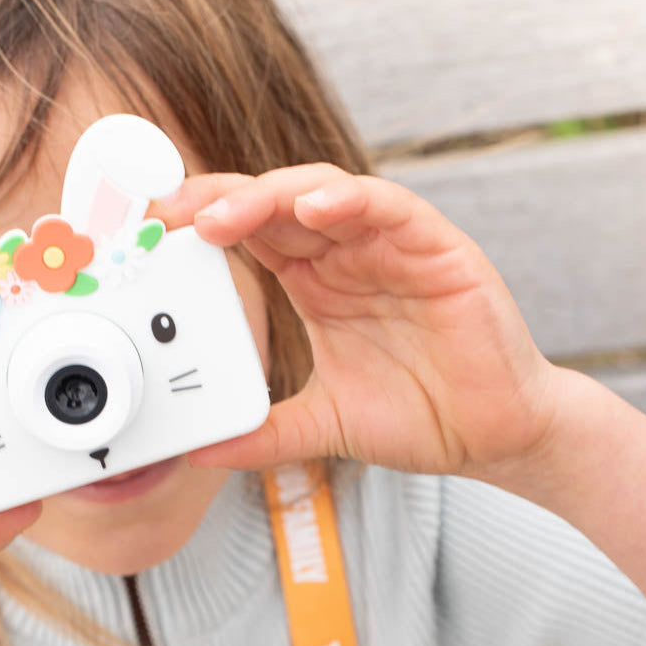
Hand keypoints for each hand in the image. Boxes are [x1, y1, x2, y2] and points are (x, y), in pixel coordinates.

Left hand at [156, 165, 561, 477]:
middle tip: (168, 217)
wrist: (493, 436)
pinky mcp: (437, 250)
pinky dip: (350, 201)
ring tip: (220, 216)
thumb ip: (265, 433)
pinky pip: (389, 209)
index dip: (201, 227)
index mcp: (317, 284)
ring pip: (322, 193)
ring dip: (269, 196)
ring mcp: (390, 248)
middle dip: (217, 203)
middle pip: (274, 205)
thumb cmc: (419, 417)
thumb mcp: (323, 425)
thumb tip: (203, 452)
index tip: (152, 239)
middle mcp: (348, 256)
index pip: (250, 236)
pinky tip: (312, 210)